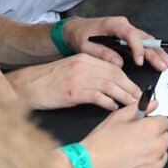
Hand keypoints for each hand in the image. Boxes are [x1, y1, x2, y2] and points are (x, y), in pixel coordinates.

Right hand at [6, 53, 141, 111]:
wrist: (28, 86)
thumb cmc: (48, 82)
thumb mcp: (72, 71)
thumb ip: (90, 74)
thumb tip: (110, 86)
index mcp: (84, 58)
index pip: (112, 67)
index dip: (127, 79)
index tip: (135, 88)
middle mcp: (84, 65)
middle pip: (114, 75)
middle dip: (129, 87)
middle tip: (140, 99)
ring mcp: (79, 78)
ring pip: (109, 85)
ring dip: (123, 96)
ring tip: (132, 105)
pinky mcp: (73, 92)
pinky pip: (97, 96)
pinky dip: (107, 102)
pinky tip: (113, 108)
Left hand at [64, 16, 167, 70]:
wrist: (77, 29)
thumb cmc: (81, 36)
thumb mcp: (86, 47)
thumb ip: (102, 53)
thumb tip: (118, 63)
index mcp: (113, 24)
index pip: (131, 34)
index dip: (137, 48)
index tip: (140, 62)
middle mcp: (123, 24)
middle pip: (143, 37)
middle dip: (154, 52)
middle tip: (163, 66)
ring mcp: (127, 29)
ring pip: (146, 39)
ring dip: (157, 52)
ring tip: (166, 64)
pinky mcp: (128, 35)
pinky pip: (143, 41)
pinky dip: (152, 51)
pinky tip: (159, 58)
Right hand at [82, 102, 167, 167]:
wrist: (89, 167)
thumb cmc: (101, 143)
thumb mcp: (118, 117)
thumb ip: (139, 108)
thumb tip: (153, 103)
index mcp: (151, 129)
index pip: (165, 122)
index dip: (154, 123)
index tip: (146, 127)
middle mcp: (156, 147)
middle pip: (165, 138)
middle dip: (154, 138)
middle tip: (137, 141)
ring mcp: (155, 166)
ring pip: (162, 155)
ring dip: (153, 154)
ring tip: (134, 154)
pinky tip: (134, 166)